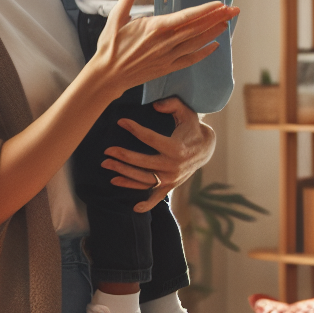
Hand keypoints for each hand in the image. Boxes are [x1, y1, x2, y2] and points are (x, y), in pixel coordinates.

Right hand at [93, 0, 237, 100]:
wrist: (107, 75)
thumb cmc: (110, 45)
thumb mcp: (116, 16)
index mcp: (155, 28)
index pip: (186, 17)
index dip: (205, 10)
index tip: (220, 4)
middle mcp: (165, 42)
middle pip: (197, 28)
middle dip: (217, 18)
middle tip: (234, 10)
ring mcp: (168, 56)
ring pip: (197, 43)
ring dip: (214, 32)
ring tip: (227, 23)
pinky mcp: (168, 67)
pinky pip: (190, 59)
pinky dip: (204, 52)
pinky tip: (215, 46)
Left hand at [102, 97, 216, 209]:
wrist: (206, 148)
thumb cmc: (192, 128)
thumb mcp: (187, 112)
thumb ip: (172, 104)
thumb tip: (155, 105)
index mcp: (176, 148)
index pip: (150, 138)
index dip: (134, 129)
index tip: (121, 122)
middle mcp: (173, 166)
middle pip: (142, 163)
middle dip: (122, 157)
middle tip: (107, 151)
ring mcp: (172, 178)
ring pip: (144, 180)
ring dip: (124, 175)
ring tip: (108, 167)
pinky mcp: (171, 185)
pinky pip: (157, 197)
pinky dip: (147, 204)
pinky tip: (134, 208)